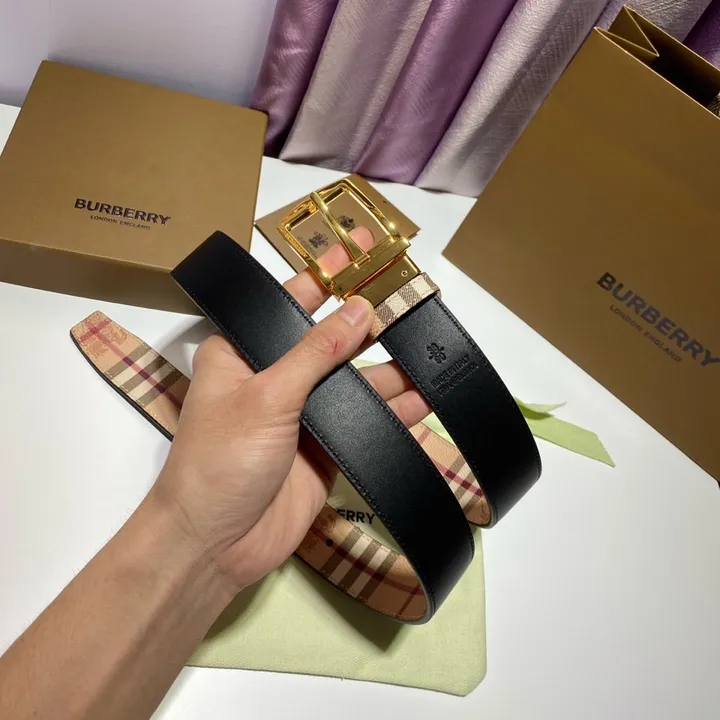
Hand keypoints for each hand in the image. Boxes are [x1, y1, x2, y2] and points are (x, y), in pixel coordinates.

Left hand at [152, 228, 430, 592]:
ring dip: (390, 373)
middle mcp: (275, 377)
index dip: (326, 278)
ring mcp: (304, 415)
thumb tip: (360, 310)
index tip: (364, 253)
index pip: (288, 304)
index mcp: (243, 353)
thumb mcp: (266, 396)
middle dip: (370, 325)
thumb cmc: (220, 461)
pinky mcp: (327, 449)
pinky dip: (393, 415)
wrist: (216, 545)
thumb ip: (316, 354)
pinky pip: (365, 424)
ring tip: (432, 353)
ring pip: (354, 385)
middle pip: (330, 343)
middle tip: (415, 301)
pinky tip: (425, 401)